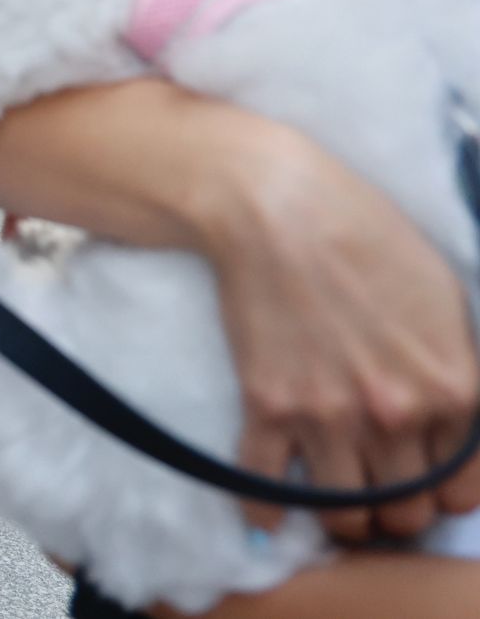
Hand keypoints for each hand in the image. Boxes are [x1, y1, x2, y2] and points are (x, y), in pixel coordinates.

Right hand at [203, 124, 479, 540]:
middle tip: (378, 497)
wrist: (276, 207)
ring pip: (344, 513)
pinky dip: (265, 513)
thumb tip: (459, 413)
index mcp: (454, 387)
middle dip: (395, 511)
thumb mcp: (447, 294)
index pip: (462, 484)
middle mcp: (398, 415)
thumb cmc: (365, 234)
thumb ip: (463, 365)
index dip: (444, 492)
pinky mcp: (268, 408)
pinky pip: (267, 488)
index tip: (426, 488)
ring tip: (333, 505)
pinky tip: (267, 517)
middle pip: (404, 508)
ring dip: (341, 518)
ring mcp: (330, 417)